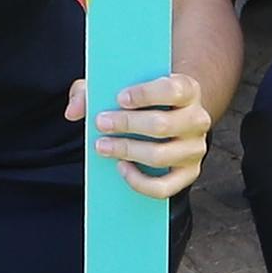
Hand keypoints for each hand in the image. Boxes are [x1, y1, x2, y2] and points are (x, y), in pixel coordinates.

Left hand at [68, 70, 214, 197]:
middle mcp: (198, 119)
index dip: (146, 94)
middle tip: (100, 122)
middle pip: (162, 124)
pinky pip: (164, 187)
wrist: (169, 115)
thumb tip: (73, 111)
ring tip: (102, 146)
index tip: (119, 98)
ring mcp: (195, 149)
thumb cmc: (140, 98)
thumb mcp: (118, 85)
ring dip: (127, 151)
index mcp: (187, 90)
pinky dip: (140, 182)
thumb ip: (91, 91)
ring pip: (161, 155)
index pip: (172, 90)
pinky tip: (121, 168)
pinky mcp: (188, 173)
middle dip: (127, 124)